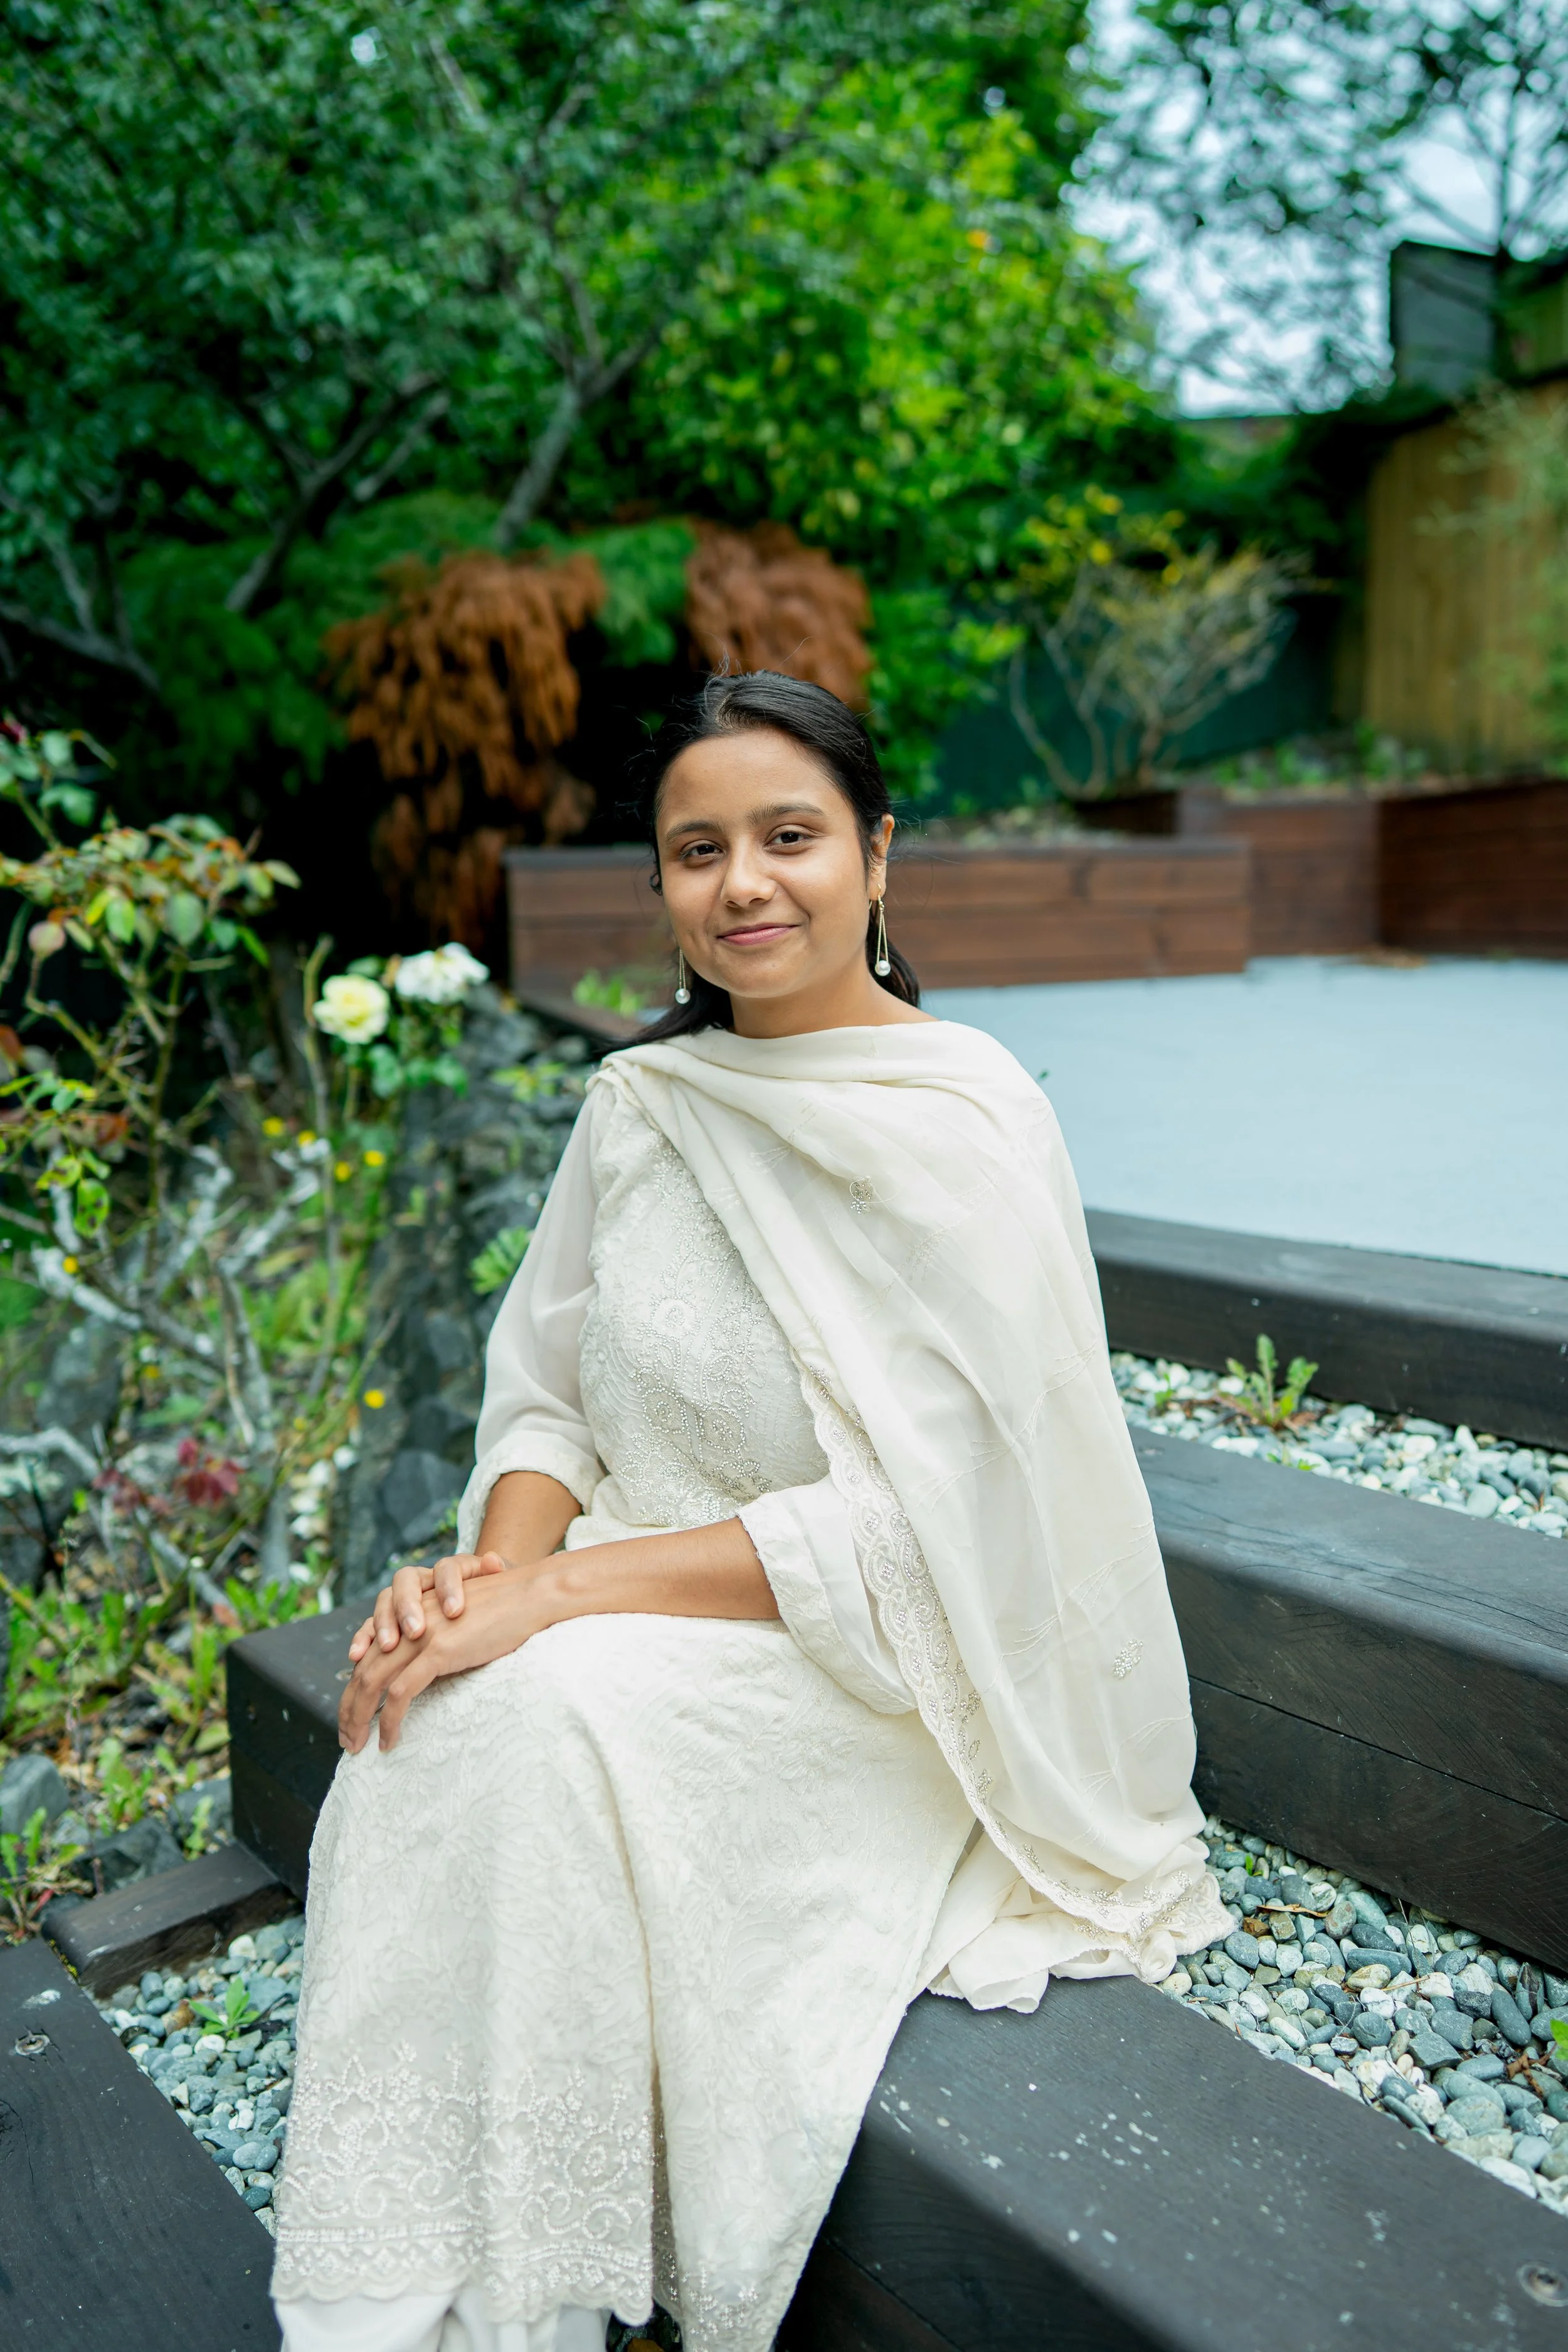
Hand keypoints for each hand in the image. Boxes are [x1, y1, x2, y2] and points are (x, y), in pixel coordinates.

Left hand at [337, 1565, 554, 1753]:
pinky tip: (389, 1740)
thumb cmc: (505, 1613)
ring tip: (358, 1744)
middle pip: (365, 1668)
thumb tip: (425, 1677)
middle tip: (347, 1738)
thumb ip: (438, 1642)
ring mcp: (421, 1634)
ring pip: (373, 1680)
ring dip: (360, 1717)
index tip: (352, 1714)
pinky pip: (401, 1692)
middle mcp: (409, 1621)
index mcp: (411, 1614)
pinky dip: (390, 1720)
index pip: (370, 1651)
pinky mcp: (437, 1650)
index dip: (355, 1684)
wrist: (531, 1595)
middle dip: (350, 1707)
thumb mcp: (460, 1625)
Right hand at [347, 1549, 512, 1664]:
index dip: (448, 1587)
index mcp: (452, 1569)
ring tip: (388, 1646)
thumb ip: (499, 1573)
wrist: (487, 1606)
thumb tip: (493, 1560)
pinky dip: (363, 1639)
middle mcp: (424, 1580)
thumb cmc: (496, 1600)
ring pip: (386, 1601)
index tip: (455, 1611)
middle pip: (407, 1581)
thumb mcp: (504, 1587)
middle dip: (408, 1606)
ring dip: (384, 1623)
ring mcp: (404, 1600)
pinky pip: (370, 1626)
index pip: (446, 1568)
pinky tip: (357, 1655)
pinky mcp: (390, 1622)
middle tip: (416, 1631)